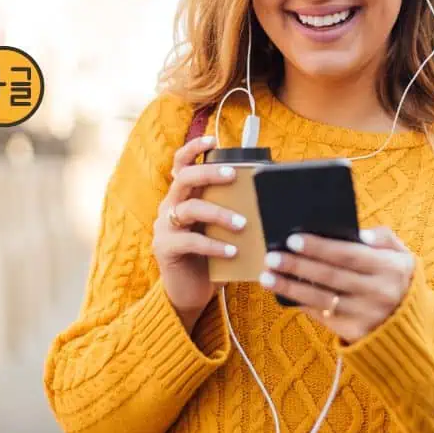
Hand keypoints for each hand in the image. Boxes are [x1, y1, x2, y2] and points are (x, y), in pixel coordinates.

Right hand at [153, 135, 247, 332]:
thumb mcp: (220, 229)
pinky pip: (190, 241)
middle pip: (184, 179)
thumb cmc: (211, 256)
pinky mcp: (165, 249)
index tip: (212, 139)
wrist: (189, 293)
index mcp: (183, 197)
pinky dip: (213, 244)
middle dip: (209, 173)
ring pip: (189, 208)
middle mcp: (170, 206)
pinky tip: (232, 250)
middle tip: (233, 175)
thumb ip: (232, 211)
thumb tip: (268, 197)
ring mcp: (165, 227)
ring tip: (242, 223)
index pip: (181, 165)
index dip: (193, 149)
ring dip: (218, 213)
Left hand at [259, 226, 415, 343]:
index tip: (293, 239)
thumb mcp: (403, 257)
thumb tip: (360, 234)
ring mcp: (365, 315)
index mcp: (390, 269)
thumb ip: (384, 238)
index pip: (348, 254)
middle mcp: (378, 293)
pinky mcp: (353, 333)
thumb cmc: (398, 282)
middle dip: (297, 265)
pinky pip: (322, 315)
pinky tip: (283, 293)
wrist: (410, 327)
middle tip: (272, 256)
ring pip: (321, 299)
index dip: (319, 247)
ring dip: (290, 287)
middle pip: (330, 276)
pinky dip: (301, 303)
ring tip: (267, 276)